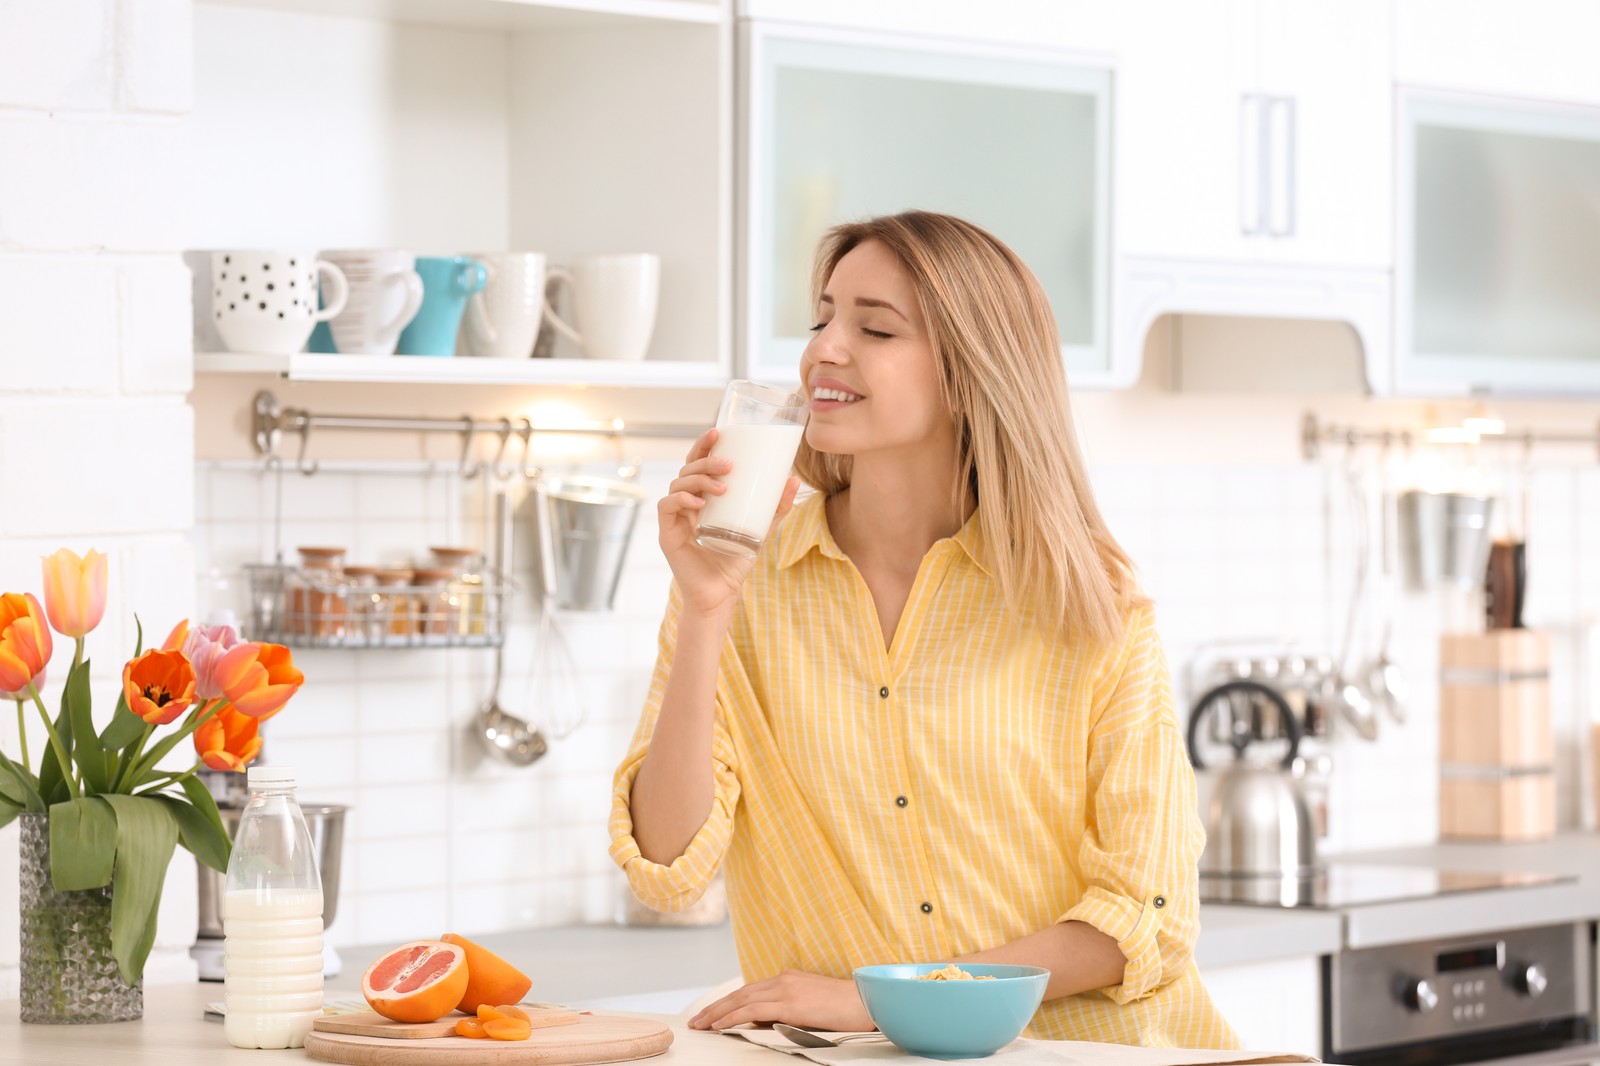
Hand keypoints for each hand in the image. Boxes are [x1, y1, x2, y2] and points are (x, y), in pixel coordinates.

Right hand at [657, 427, 799, 616]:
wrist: (722, 593)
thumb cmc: (736, 559)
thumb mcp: (761, 529)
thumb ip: (776, 507)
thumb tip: (794, 480)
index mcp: (702, 497)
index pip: (697, 463)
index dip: (703, 445)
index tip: (719, 432)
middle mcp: (685, 504)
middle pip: (686, 469)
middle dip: (705, 460)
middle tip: (729, 464)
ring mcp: (675, 518)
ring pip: (677, 485)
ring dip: (699, 480)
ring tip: (723, 487)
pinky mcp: (667, 534)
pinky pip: (667, 508)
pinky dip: (682, 501)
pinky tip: (700, 504)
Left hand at [688, 970, 874, 1032]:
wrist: (868, 1002)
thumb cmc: (846, 1008)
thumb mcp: (812, 1005)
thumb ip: (789, 1008)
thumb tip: (767, 1021)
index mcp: (789, 978)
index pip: (750, 990)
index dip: (728, 1002)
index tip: (711, 1014)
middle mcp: (783, 979)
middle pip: (740, 993)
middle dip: (715, 1007)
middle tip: (696, 1021)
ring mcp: (786, 989)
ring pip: (741, 1000)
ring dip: (717, 1013)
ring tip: (700, 1025)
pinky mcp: (790, 1002)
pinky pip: (752, 1010)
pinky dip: (732, 1017)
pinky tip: (719, 1025)